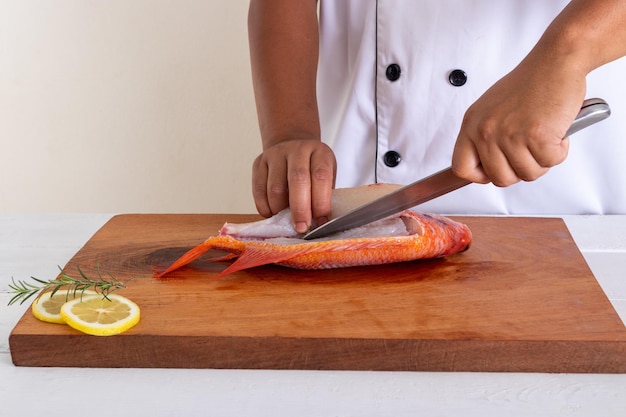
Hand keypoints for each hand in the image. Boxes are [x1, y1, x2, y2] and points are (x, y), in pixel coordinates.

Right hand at [252, 139, 335, 232]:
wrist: (291, 146)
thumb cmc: (312, 167)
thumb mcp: (327, 175)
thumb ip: (324, 196)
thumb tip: (319, 223)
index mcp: (319, 153)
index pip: (321, 177)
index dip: (321, 203)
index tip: (320, 222)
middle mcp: (298, 150)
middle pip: (298, 180)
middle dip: (300, 210)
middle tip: (301, 227)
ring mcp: (276, 154)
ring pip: (275, 188)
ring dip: (280, 210)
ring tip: (286, 220)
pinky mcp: (259, 163)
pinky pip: (258, 190)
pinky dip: (265, 207)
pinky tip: (272, 213)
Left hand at [451, 51, 586, 185]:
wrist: (555, 61)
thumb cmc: (530, 83)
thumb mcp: (492, 110)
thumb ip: (485, 137)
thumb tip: (486, 167)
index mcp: (471, 124)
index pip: (461, 168)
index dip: (480, 176)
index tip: (494, 171)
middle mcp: (486, 130)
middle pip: (500, 178)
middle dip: (520, 170)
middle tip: (530, 151)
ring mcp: (509, 134)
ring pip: (527, 174)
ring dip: (542, 160)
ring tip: (544, 136)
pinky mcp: (536, 135)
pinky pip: (549, 162)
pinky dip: (559, 151)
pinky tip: (556, 131)